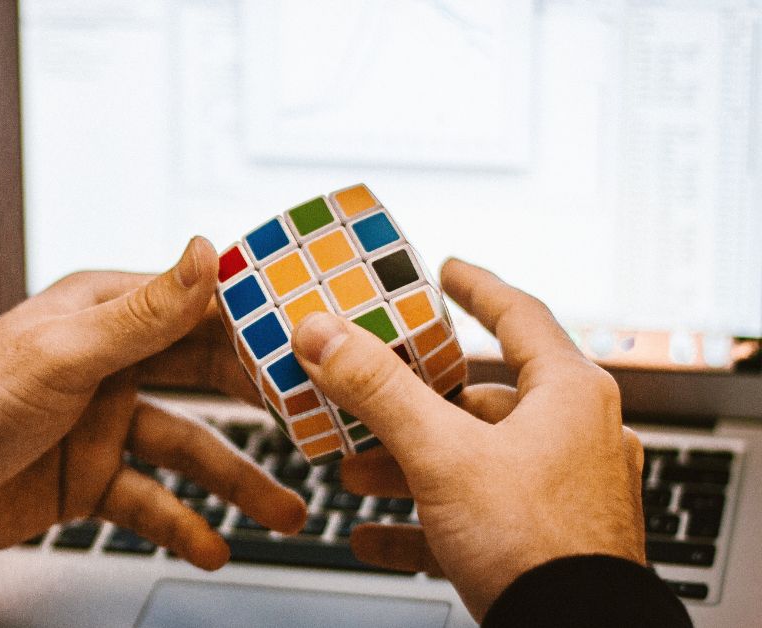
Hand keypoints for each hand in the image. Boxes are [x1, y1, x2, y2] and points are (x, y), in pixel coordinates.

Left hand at [0, 237, 305, 569]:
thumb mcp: (66, 354)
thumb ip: (144, 313)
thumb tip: (206, 251)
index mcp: (105, 314)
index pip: (199, 310)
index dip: (257, 325)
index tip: (314, 341)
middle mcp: (111, 364)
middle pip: (205, 380)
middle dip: (260, 406)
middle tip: (316, 426)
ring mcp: (104, 424)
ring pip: (188, 449)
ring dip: (236, 482)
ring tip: (284, 511)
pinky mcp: (90, 478)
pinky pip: (150, 501)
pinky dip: (181, 524)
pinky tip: (212, 547)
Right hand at [290, 259, 644, 619]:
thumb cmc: (537, 548)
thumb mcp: (443, 455)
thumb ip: (378, 391)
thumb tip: (324, 333)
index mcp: (569, 395)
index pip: (520, 316)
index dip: (477, 288)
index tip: (447, 271)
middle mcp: (575, 437)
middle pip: (479, 399)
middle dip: (410, 405)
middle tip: (365, 397)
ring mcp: (563, 493)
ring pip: (471, 461)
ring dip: (407, 465)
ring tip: (354, 474)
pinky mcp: (545, 543)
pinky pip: (474, 518)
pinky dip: (423, 522)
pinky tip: (374, 536)